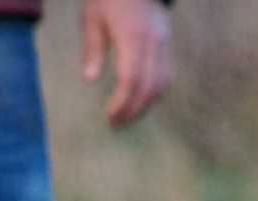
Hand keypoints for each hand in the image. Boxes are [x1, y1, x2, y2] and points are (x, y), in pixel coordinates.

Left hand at [81, 0, 171, 128]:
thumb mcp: (93, 18)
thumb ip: (93, 49)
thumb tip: (90, 79)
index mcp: (132, 37)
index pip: (131, 79)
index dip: (122, 102)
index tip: (110, 117)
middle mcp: (152, 43)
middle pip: (149, 87)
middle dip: (133, 110)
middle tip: (117, 124)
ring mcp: (163, 44)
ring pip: (161, 84)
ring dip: (145, 105)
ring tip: (128, 117)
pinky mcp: (166, 45)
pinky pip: (165, 76)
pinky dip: (154, 93)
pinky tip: (142, 101)